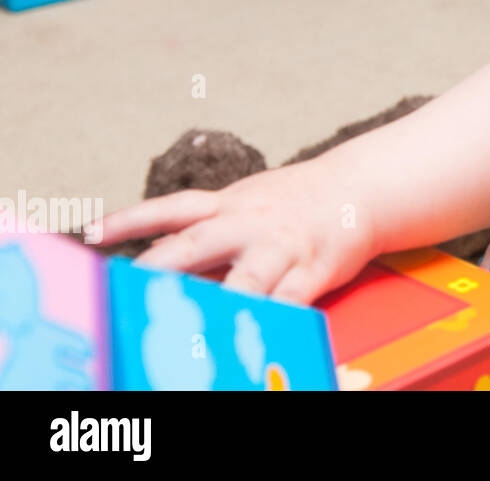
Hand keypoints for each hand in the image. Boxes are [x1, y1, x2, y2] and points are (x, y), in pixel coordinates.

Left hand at [91, 161, 376, 304]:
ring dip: (218, 300)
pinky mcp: (314, 269)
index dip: (131, 219)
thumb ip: (205, 227)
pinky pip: (291, 299)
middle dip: (159, 268)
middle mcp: (251, 223)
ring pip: (246, 276)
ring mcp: (282, 247)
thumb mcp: (247, 201)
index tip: (92, 233)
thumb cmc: (297, 202)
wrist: (361, 188)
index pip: (172, 208)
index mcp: (231, 205)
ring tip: (190, 324)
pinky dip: (273, 318)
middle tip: (124, 289)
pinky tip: (257, 336)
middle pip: (197, 243)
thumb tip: (154, 253)